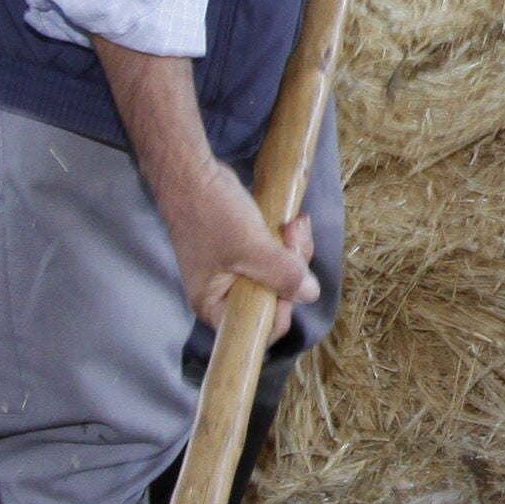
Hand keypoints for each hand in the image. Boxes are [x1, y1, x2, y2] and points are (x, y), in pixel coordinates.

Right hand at [147, 153, 317, 339]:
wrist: (194, 174)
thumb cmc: (212, 214)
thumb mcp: (249, 247)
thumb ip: (280, 273)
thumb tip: (310, 294)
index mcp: (215, 304)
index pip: (257, 329)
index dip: (282, 308)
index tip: (292, 278)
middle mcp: (224, 294)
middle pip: (274, 299)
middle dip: (293, 268)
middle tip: (294, 236)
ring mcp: (236, 271)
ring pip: (279, 274)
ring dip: (294, 249)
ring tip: (294, 223)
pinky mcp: (246, 251)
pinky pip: (275, 256)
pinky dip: (287, 241)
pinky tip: (294, 222)